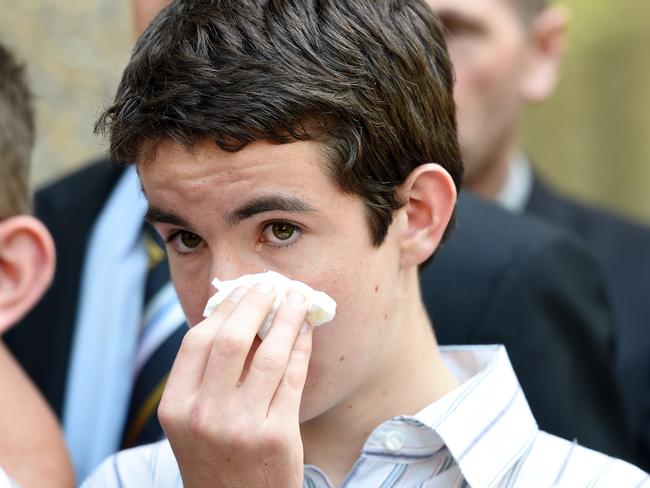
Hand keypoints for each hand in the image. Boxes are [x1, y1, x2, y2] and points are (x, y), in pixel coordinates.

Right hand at [158, 282, 311, 487]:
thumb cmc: (215, 458)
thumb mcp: (192, 422)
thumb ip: (205, 376)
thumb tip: (238, 315)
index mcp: (175, 407)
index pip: (197, 340)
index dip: (223, 309)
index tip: (241, 290)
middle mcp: (204, 416)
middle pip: (231, 339)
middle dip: (255, 302)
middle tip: (271, 284)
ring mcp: (242, 427)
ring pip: (269, 354)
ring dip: (287, 317)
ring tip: (297, 298)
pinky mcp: (278, 436)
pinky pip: (293, 377)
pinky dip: (301, 347)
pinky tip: (305, 331)